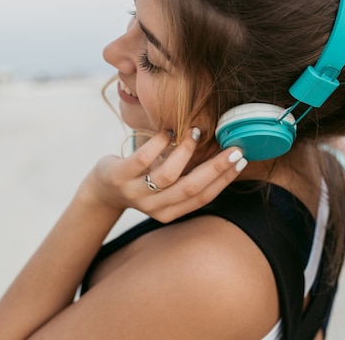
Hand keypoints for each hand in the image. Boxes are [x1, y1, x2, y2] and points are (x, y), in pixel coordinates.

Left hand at [78, 128, 247, 222]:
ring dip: (185, 152)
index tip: (241, 159)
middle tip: (234, 148)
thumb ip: (189, 176)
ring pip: (168, 176)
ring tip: (195, 133)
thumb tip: (223, 156)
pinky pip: (141, 161)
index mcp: (171, 212)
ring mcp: (135, 193)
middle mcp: (155, 207)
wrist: (103, 190)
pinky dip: (158, 145)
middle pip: (191, 188)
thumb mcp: (166, 187)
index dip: (224, 179)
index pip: (203, 197)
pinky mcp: (119, 177)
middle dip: (216, 167)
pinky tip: (167, 132)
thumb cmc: (143, 182)